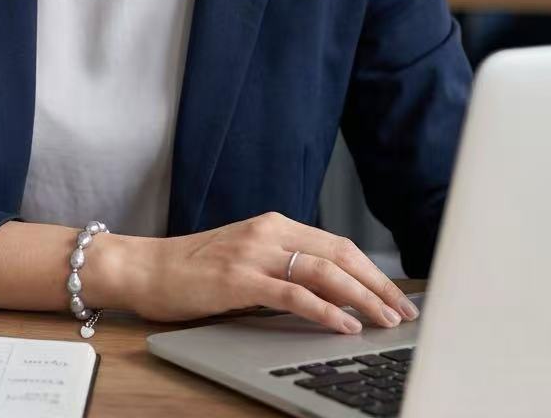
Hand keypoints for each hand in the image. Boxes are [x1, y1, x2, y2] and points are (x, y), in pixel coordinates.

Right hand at [133, 212, 418, 333]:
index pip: (337, 244)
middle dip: (377, 285)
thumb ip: (282, 265)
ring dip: (361, 298)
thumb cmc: (194, 268)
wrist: (147, 268)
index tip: (396, 295)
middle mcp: (268, 232)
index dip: (372, 271)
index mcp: (273, 225)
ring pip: (323, 271)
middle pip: (339, 254)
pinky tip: (344, 325)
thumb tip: (330, 293)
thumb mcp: (246, 258)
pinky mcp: (238, 278)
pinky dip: (325, 310)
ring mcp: (253, 253)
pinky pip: (292, 293)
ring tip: (384, 321)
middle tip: (403, 312)